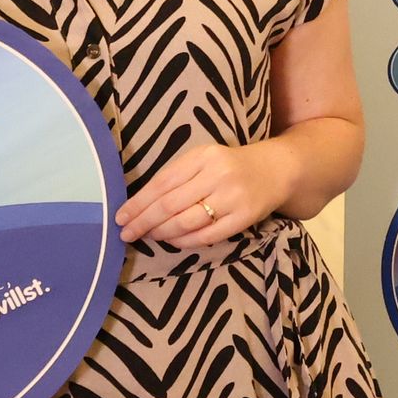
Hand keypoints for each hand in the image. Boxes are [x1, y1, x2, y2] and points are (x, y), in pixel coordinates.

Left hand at [118, 137, 281, 254]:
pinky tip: (173, 241)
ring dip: (161, 233)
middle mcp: (218, 175)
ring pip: (186, 222)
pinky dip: (185, 241)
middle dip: (143, 222)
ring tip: (147, 237)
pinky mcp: (244, 218)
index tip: (121, 216)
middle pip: (170, 205)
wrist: (277, 169)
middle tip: (126, 233)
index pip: (162, 183)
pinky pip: (207, 235)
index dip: (138, 203)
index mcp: (203, 156)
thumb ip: (178, 176)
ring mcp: (232, 198)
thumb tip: (141, 204)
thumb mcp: (205, 159)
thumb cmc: (231, 165)